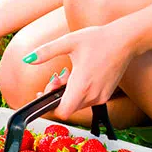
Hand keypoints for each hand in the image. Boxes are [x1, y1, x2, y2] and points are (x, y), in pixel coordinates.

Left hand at [22, 20, 139, 119]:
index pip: (62, 111)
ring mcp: (101, 96)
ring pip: (76, 104)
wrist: (125, 41)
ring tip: (69, 72)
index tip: (44, 91)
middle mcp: (93, 95)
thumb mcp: (68, 41)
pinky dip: (79, 91)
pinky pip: (87, 100)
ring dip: (68, 92)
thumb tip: (27, 59)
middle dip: (56, 94)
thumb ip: (46, 52)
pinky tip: (80, 74)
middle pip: (67, 107)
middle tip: (57, 76)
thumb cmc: (98, 39)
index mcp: (82, 85)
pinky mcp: (106, 95)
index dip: (49, 105)